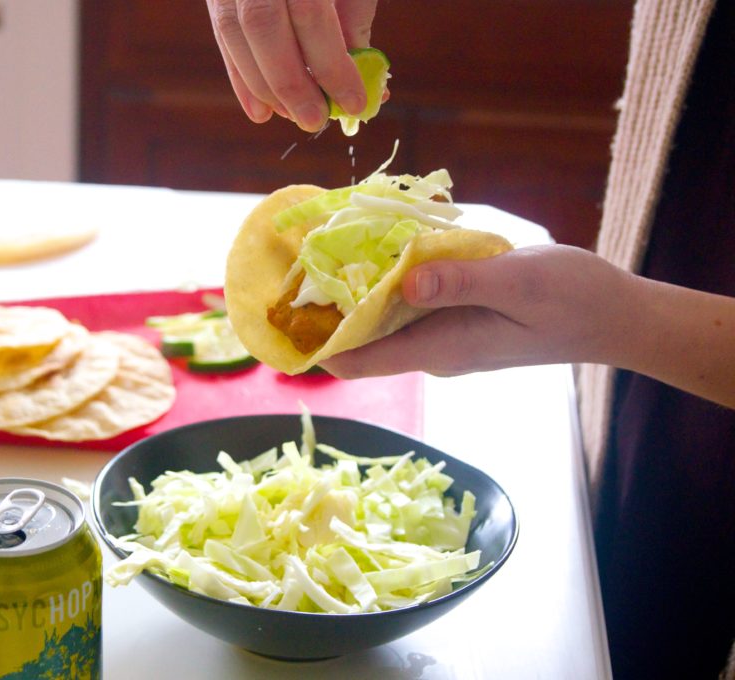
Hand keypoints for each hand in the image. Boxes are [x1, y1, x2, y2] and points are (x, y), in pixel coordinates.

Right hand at [205, 0, 378, 130]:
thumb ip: (351, 14)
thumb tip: (360, 77)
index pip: (311, 13)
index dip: (332, 64)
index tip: (355, 101)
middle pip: (263, 26)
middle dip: (291, 83)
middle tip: (316, 120)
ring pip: (234, 33)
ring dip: (264, 87)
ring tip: (293, 116)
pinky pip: (221, 33)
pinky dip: (240, 76)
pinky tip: (260, 110)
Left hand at [320, 245, 640, 377]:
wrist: (613, 315)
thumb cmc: (572, 300)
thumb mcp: (517, 283)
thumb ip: (460, 282)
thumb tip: (404, 283)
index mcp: (441, 348)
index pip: (359, 360)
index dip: (316, 345)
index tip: (279, 320)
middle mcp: (433, 349)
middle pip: (362, 337)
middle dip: (327, 308)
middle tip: (292, 261)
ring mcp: (444, 334)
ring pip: (382, 317)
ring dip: (355, 289)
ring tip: (322, 246)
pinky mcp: (456, 317)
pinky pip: (408, 302)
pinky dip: (388, 279)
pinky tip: (376, 246)